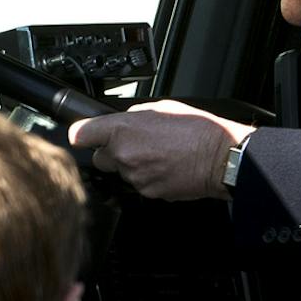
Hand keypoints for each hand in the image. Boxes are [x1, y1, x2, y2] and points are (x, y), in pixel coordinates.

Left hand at [68, 100, 254, 200]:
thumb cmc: (198, 130)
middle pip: (99, 157)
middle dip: (112, 152)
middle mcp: (124, 155)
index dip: (82, 134)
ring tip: (159, 154)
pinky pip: (139, 184)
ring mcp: (135, 177)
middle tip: (135, 144)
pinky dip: (148, 177)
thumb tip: (123, 122)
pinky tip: (166, 166)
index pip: (80, 134)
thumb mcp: (162, 108)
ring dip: (133, 164)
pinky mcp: (148, 193)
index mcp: (122, 130)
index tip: (85, 135)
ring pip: (121, 172)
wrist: (220, 158)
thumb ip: (134, 116)